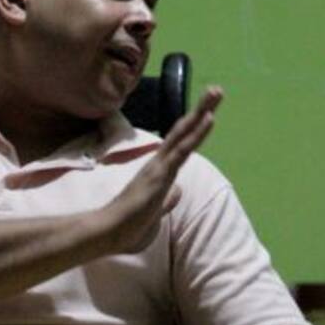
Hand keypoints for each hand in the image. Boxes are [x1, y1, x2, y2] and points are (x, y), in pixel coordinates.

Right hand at [94, 87, 223, 253]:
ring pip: (185, 133)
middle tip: (216, 90)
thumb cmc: (126, 230)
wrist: (108, 234)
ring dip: (202, 112)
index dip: (195, 129)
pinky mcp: (161, 172)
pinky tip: (210, 118)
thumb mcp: (154, 217)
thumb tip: (177, 191)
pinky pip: (183, 149)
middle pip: (184, 131)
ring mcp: (160, 166)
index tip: (208, 113)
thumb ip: (166, 202)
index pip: (181, 146)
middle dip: (201, 110)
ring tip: (216, 92)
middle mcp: (160, 163)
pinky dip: (197, 133)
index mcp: (159, 173)